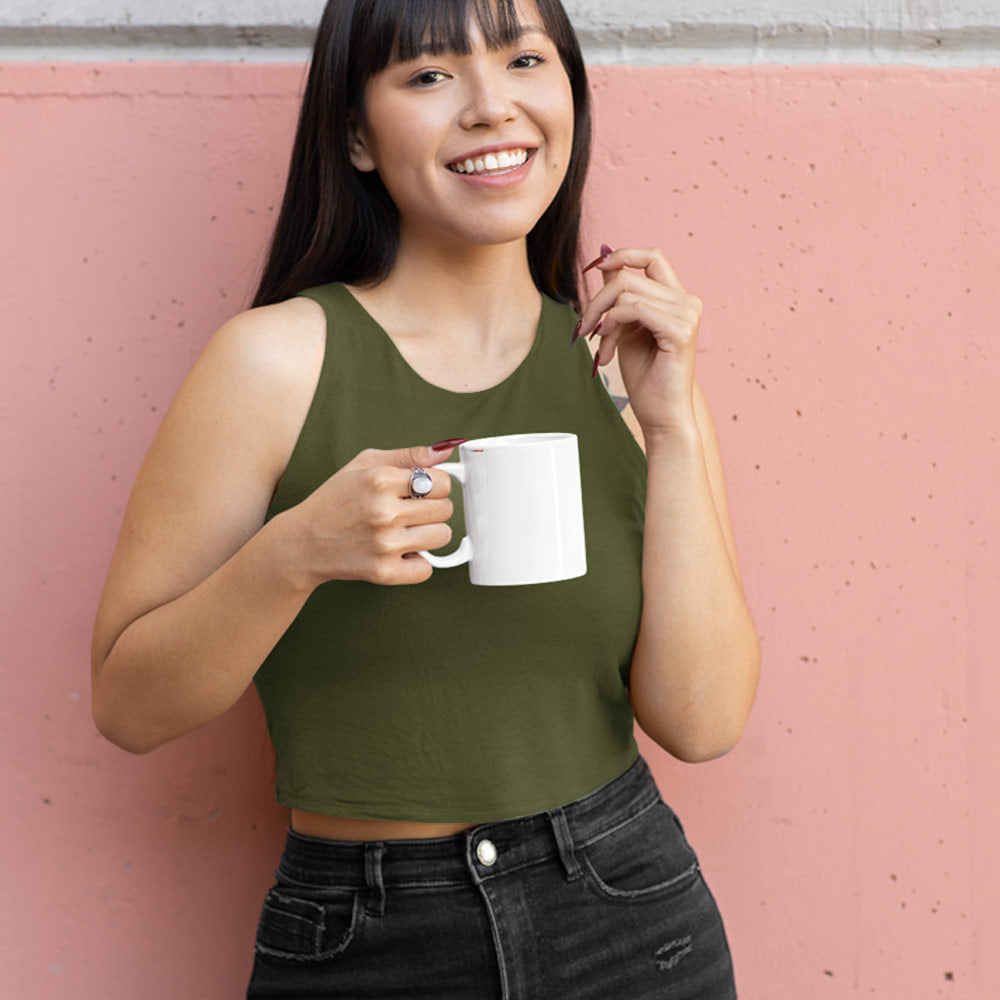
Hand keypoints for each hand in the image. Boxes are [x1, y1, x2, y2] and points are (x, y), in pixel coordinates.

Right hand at [288, 443, 458, 586]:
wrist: (302, 543)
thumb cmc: (334, 501)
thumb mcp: (364, 464)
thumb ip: (407, 456)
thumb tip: (445, 450)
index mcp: (380, 480)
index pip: (442, 482)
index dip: (437, 486)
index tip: (424, 492)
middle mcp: (383, 511)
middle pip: (446, 509)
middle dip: (433, 509)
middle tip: (411, 512)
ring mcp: (385, 544)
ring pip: (442, 536)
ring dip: (429, 534)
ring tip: (406, 531)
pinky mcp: (384, 572)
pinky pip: (426, 568)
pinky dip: (417, 562)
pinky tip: (399, 552)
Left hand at [578, 247, 702, 435]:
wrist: (661, 414)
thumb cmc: (645, 377)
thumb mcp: (624, 328)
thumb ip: (618, 296)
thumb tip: (604, 259)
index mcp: (677, 298)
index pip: (651, 257)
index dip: (621, 255)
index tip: (594, 269)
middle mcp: (687, 301)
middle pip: (628, 276)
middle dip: (597, 301)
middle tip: (584, 328)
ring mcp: (687, 314)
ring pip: (626, 292)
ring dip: (602, 318)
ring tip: (601, 346)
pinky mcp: (680, 330)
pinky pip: (634, 309)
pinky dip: (613, 325)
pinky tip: (608, 348)